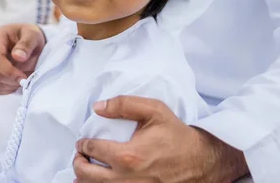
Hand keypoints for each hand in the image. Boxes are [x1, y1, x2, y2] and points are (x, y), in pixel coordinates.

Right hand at [0, 24, 45, 94]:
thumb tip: (18, 56)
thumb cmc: (29, 37)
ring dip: (10, 85)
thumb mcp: (33, 35)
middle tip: (26, 79)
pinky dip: (5, 89)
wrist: (25, 41)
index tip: (23, 78)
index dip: (9, 71)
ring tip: (21, 78)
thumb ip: (27, 44)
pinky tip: (14, 82)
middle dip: (11, 79)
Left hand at [73, 96, 249, 182]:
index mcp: (127, 156)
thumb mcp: (154, 111)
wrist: (201, 162)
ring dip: (84, 179)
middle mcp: (126, 179)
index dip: (83, 144)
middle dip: (78, 162)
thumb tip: (98, 107)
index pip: (91, 150)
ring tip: (85, 170)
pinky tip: (99, 181)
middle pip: (86, 175)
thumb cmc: (176, 136)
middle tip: (80, 155)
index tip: (83, 142)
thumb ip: (124, 104)